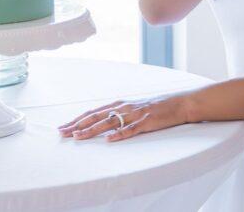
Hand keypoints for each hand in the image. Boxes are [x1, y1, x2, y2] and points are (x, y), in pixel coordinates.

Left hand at [58, 93, 191, 142]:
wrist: (180, 103)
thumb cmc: (158, 107)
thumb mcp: (136, 109)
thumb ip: (121, 115)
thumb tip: (104, 124)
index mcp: (121, 104)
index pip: (95, 112)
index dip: (79, 119)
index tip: (64, 127)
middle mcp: (125, 107)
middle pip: (97, 116)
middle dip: (78, 125)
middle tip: (63, 133)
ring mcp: (136, 114)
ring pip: (110, 122)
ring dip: (93, 130)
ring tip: (79, 137)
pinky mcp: (147, 121)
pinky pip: (131, 129)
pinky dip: (120, 134)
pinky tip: (109, 140)